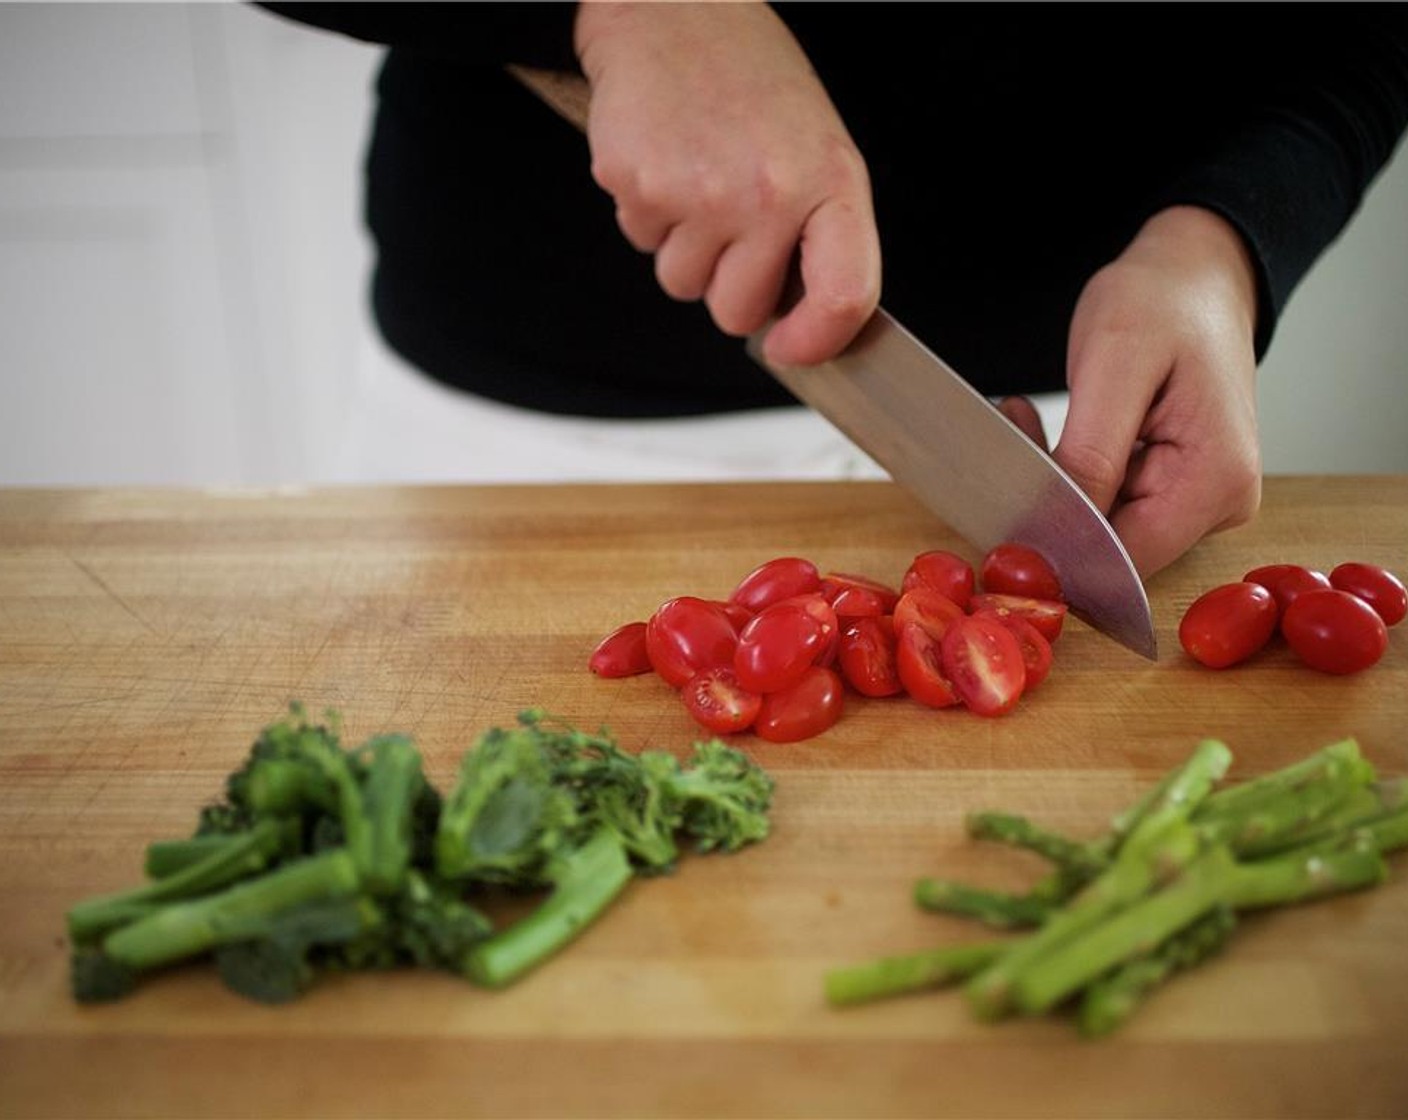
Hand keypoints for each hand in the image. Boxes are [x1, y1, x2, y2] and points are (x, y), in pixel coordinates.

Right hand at [574, 1, 880, 365]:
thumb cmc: (750, 80)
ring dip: (684, 247)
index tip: (791, 349)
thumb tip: (800, 321)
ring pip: (682, 284)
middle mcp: (768, 192)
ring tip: (698, 178)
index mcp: (828, 181)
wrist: (676, 13)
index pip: (842, 296)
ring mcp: (699, 193)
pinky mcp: (639, 185)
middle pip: (738, 313)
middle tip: (731, 221)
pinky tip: (667, 162)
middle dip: (729, 284)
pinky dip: (648, 212)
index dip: (816, 342)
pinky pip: (640, 242)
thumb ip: (819, 234)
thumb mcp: (816, 147)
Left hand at [1043, 206, 1261, 577]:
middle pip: (1110, 546)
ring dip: (1053, 483)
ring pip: (1100, 527)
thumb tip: (1056, 528)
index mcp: (1217, 481)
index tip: (1006, 490)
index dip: (1057, 540)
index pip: (1123, 557)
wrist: (1194, 274)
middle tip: (1012, 434)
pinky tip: (1047, 427)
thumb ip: (1091, 455)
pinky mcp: (1174, 487)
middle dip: (1050, 503)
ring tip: (1026, 419)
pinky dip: (1069, 472)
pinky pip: (1106, 502)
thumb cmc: (1164, 302)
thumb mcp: (1116, 363)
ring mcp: (1200, 499)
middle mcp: (1219, 503)